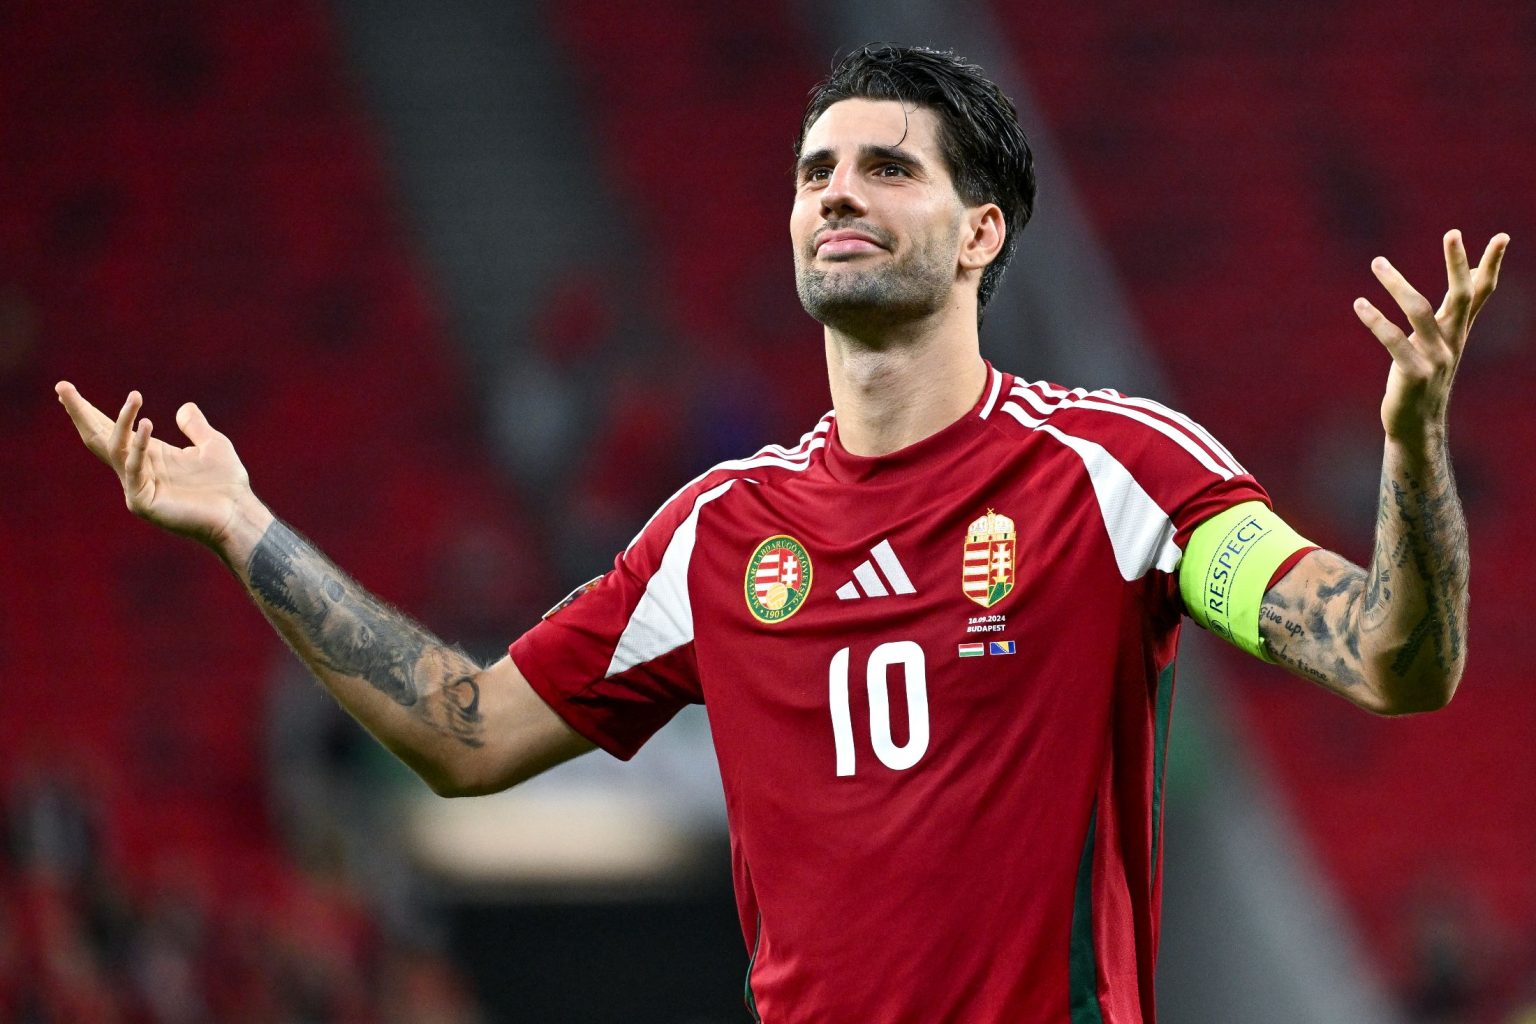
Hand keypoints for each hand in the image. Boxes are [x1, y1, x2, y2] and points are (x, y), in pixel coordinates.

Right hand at [56, 383, 260, 548]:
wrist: (238, 514)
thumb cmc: (227, 484)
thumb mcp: (212, 445)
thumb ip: (196, 427)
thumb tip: (185, 407)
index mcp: (149, 454)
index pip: (111, 428)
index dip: (89, 410)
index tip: (66, 389)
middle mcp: (137, 467)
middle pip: (99, 436)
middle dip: (80, 412)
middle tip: (61, 386)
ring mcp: (136, 485)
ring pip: (114, 447)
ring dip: (121, 421)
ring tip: (135, 397)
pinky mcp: (142, 501)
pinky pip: (134, 467)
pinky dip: (138, 445)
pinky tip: (146, 424)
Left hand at [1355, 230, 1508, 443]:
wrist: (1416, 425)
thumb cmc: (1422, 376)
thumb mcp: (1440, 340)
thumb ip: (1451, 310)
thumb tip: (1470, 274)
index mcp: (1458, 331)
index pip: (1480, 293)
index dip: (1491, 265)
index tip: (1502, 236)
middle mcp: (1452, 342)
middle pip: (1461, 296)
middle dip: (1457, 264)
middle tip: (1453, 232)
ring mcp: (1436, 359)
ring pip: (1419, 311)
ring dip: (1397, 284)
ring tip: (1377, 261)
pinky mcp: (1414, 374)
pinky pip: (1394, 340)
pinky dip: (1376, 320)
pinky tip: (1360, 303)